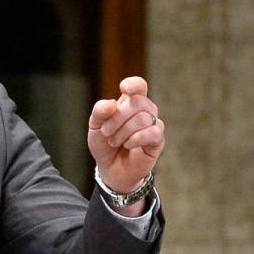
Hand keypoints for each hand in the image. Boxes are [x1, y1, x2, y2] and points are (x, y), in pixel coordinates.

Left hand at [87, 76, 164, 194]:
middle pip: (137, 102)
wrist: (110, 168)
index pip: (139, 86)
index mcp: (130, 102)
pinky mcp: (158, 140)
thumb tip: (112, 104)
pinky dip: (136, 139)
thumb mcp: (95, 126)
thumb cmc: (104, 143)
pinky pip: (153, 132)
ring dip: (123, 132)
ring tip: (114, 142)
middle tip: (105, 132)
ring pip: (143, 118)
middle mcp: (145, 110)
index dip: (134, 84)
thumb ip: (100, 112)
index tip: (123, 89)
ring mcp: (153, 125)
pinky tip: (127, 145)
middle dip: (117, 118)